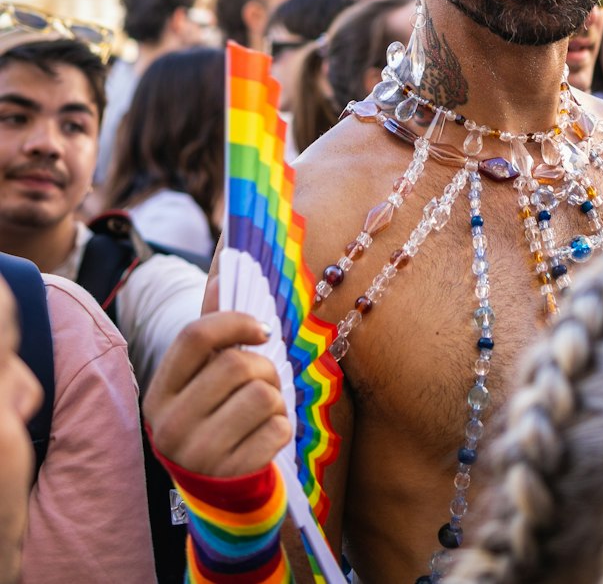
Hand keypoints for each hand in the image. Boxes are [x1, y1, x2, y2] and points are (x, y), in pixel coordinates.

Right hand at [145, 290, 290, 477]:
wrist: (219, 494)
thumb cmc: (214, 420)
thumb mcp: (202, 380)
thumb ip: (212, 329)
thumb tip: (223, 268)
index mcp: (158, 393)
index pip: (195, 335)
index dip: (235, 321)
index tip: (260, 329)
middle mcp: (169, 426)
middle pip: (237, 364)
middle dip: (264, 367)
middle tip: (263, 382)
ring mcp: (198, 455)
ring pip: (263, 395)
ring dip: (277, 399)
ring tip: (264, 412)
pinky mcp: (232, 477)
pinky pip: (279, 429)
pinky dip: (283, 428)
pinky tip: (265, 438)